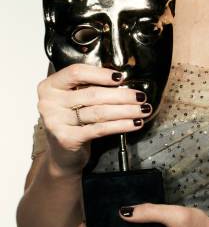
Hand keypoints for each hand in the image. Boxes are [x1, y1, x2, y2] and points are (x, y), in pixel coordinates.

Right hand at [37, 63, 152, 175]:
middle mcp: (48, 103)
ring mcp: (56, 121)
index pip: (76, 72)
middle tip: (140, 96)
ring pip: (99, 112)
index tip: (120, 77)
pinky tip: (134, 123)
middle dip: (122, 95)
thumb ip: (89, 86)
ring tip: (142, 110)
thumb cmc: (72, 120)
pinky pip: (100, 128)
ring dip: (126, 110)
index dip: (100, 74)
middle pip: (93, 94)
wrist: (62, 153)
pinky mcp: (67, 139)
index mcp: (50, 86)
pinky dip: (121, 125)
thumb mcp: (74, 98)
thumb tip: (121, 79)